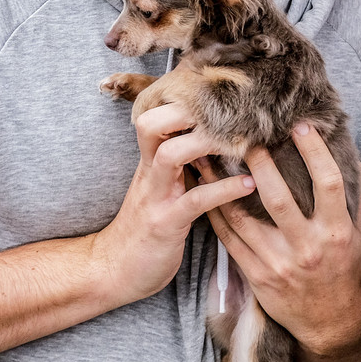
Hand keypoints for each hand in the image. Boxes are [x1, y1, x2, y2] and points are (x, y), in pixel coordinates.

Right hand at [90, 102, 257, 307]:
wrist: (111, 271)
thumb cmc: (144, 227)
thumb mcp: (160, 187)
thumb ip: (181, 164)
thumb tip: (214, 140)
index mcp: (150, 160)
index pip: (156, 114)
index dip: (180, 97)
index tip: (218, 90)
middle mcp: (149, 171)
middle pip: (152, 122)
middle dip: (186, 109)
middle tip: (227, 107)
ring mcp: (156, 196)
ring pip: (171, 153)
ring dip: (207, 141)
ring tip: (243, 140)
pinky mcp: (166, 223)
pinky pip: (196, 200)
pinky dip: (225, 189)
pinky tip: (249, 184)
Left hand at [196, 124, 360, 361]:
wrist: (330, 322)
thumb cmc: (345, 268)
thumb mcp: (356, 234)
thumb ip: (350, 194)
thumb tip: (346, 148)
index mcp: (337, 232)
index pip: (328, 183)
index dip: (315, 152)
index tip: (301, 125)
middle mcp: (307, 248)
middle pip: (278, 197)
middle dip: (259, 162)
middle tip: (244, 132)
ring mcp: (278, 263)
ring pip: (243, 216)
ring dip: (223, 182)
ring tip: (210, 152)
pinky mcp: (256, 276)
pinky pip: (229, 237)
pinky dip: (214, 209)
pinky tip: (204, 188)